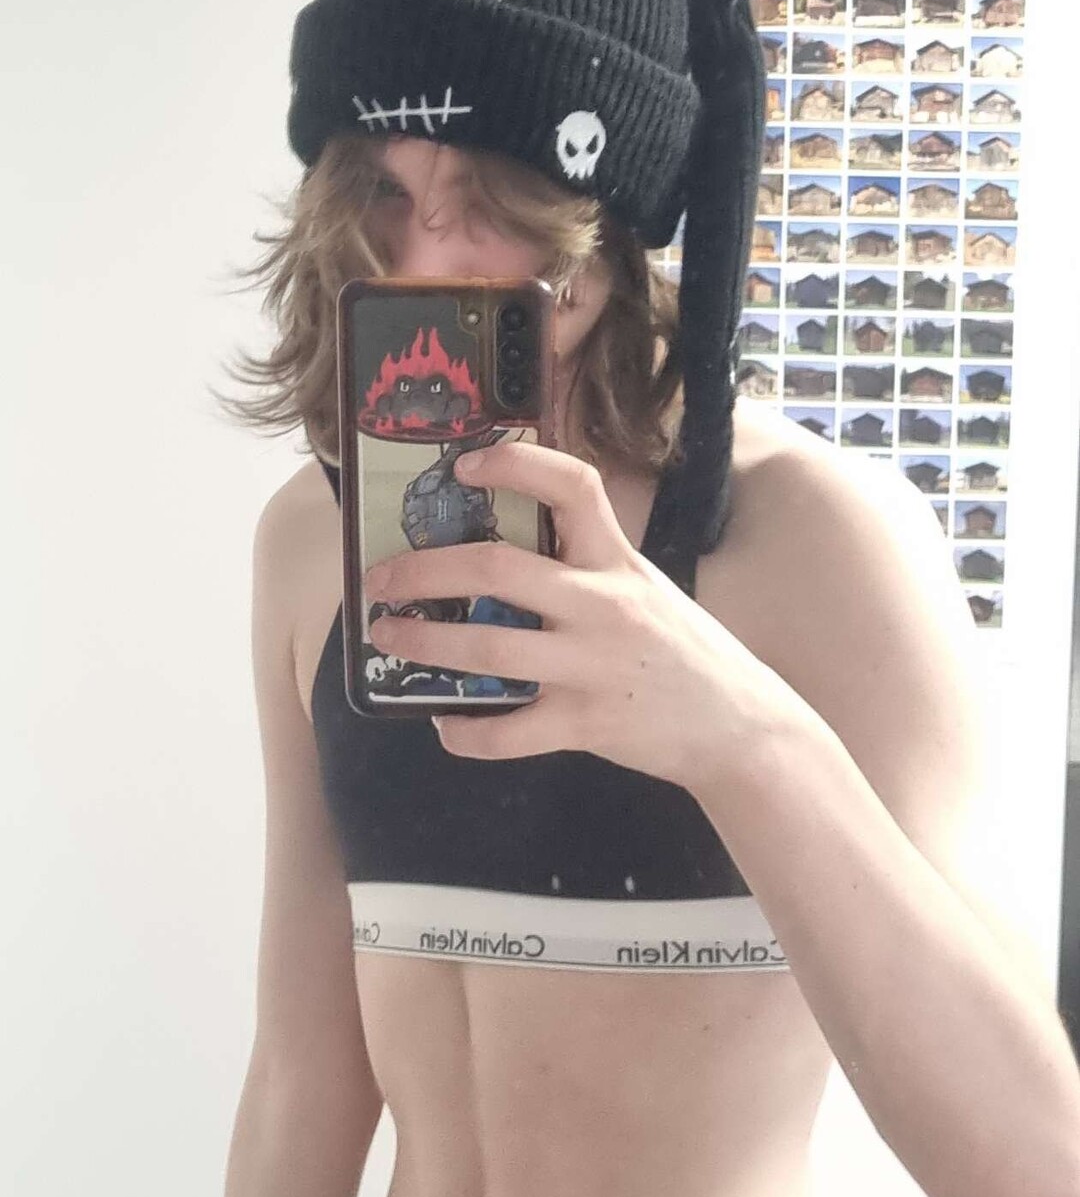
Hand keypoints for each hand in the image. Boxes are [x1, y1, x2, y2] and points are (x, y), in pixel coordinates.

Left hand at [365, 439, 790, 795]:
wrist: (738, 726)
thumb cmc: (682, 651)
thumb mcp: (644, 588)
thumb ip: (587, 567)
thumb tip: (503, 553)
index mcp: (617, 560)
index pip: (572, 486)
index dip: (514, 465)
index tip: (463, 464)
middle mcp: (602, 605)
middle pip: (496, 569)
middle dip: (423, 571)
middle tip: (379, 579)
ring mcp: (591, 666)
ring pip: (485, 650)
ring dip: (422, 644)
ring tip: (386, 639)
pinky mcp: (585, 724)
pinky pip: (506, 732)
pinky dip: (464, 732)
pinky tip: (444, 722)